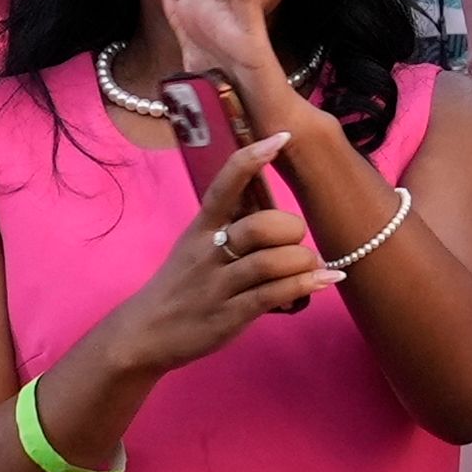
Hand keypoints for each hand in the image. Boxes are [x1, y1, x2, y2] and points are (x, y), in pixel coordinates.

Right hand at [102, 140, 326, 375]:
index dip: (252, 159)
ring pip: (272, 262)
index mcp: (201, 228)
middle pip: (260, 226)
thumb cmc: (181, 285)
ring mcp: (218, 285)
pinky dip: (305, 285)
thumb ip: (231, 226)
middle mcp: (208, 252)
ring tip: (314, 267)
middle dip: (291, 229)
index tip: (282, 137)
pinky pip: (274, 294)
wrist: (144, 334)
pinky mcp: (229, 315)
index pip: (225, 185)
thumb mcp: (195, 247)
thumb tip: (277, 211)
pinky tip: (326, 281)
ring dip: (303, 261)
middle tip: (297, 242)